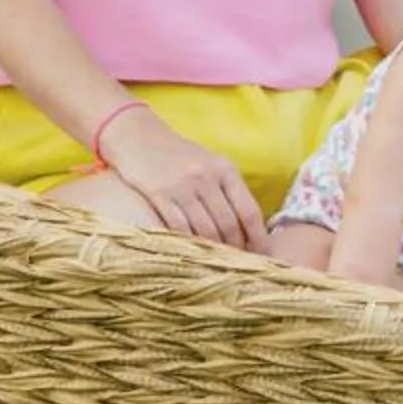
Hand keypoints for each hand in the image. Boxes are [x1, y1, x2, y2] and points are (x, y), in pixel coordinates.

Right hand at [100, 108, 268, 251]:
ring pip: (205, 230)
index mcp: (225, 169)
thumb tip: (249, 227)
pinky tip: (192, 254)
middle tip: (238, 266)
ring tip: (217, 264)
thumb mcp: (210, 164)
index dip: (258, 237)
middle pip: (228, 224)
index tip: (263, 255)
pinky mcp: (159, 195)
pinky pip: (179, 228)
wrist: (139, 138)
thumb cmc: (179, 156)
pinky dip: (188, 244)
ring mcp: (183, 186)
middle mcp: (207, 177)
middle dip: (235, 249)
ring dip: (213, 251)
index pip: (249, 210)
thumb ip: (228, 190)